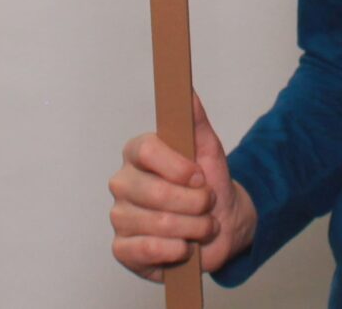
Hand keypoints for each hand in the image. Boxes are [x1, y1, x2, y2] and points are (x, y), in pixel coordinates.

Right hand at [108, 90, 257, 280]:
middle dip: (194, 203)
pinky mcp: (123, 249)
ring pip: (158, 223)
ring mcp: (120, 216)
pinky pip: (145, 250)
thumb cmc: (209, 185)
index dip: (178, 167)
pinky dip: (174, 250)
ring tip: (203, 227)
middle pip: (155, 192)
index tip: (200, 177)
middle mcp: (123, 182)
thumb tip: (187, 91)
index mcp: (137, 153)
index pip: (146, 150)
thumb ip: (195, 120)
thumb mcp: (208, 150)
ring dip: (193, 228)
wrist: (221, 226)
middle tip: (208, 205)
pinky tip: (185, 246)